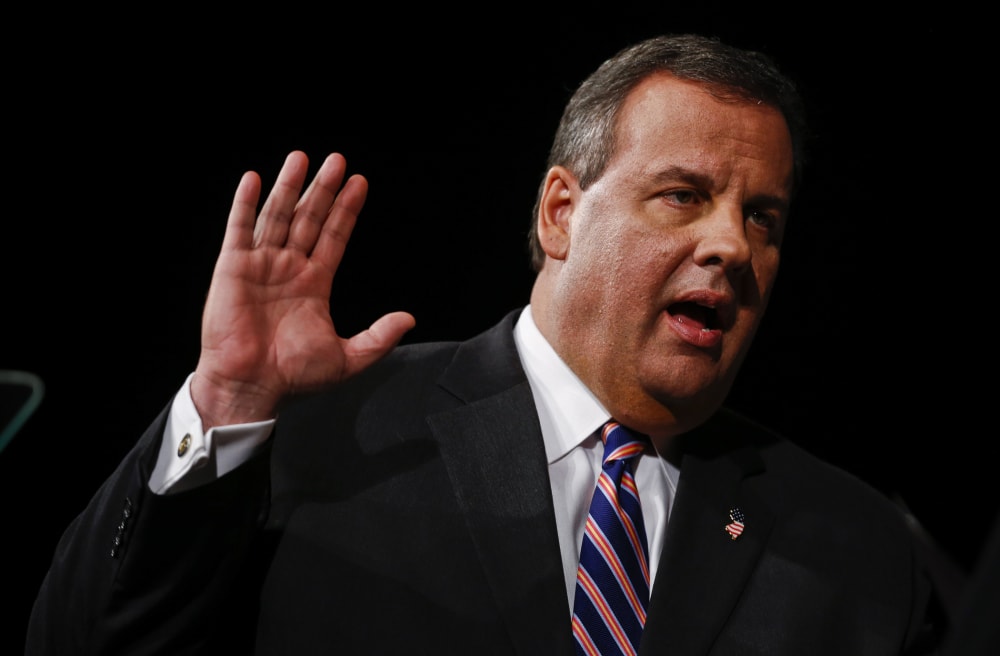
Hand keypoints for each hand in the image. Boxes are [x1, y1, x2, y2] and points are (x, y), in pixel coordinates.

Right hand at [191, 151, 414, 428]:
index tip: (360, 183)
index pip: (334, 236)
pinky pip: (240, 229)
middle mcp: (288, 268)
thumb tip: (409, 319)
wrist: (251, 384)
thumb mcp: (348, 358)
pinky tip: (254, 179)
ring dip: (290, 186)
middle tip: (337, 160)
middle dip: (323, 189)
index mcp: (314, 283)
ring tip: (301, 157)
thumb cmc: (293, 376)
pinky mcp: (233, 268)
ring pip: (278, 216)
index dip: (346, 210)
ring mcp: (261, 265)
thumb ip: (379, 337)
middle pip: (309, 218)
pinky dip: (244, 203)